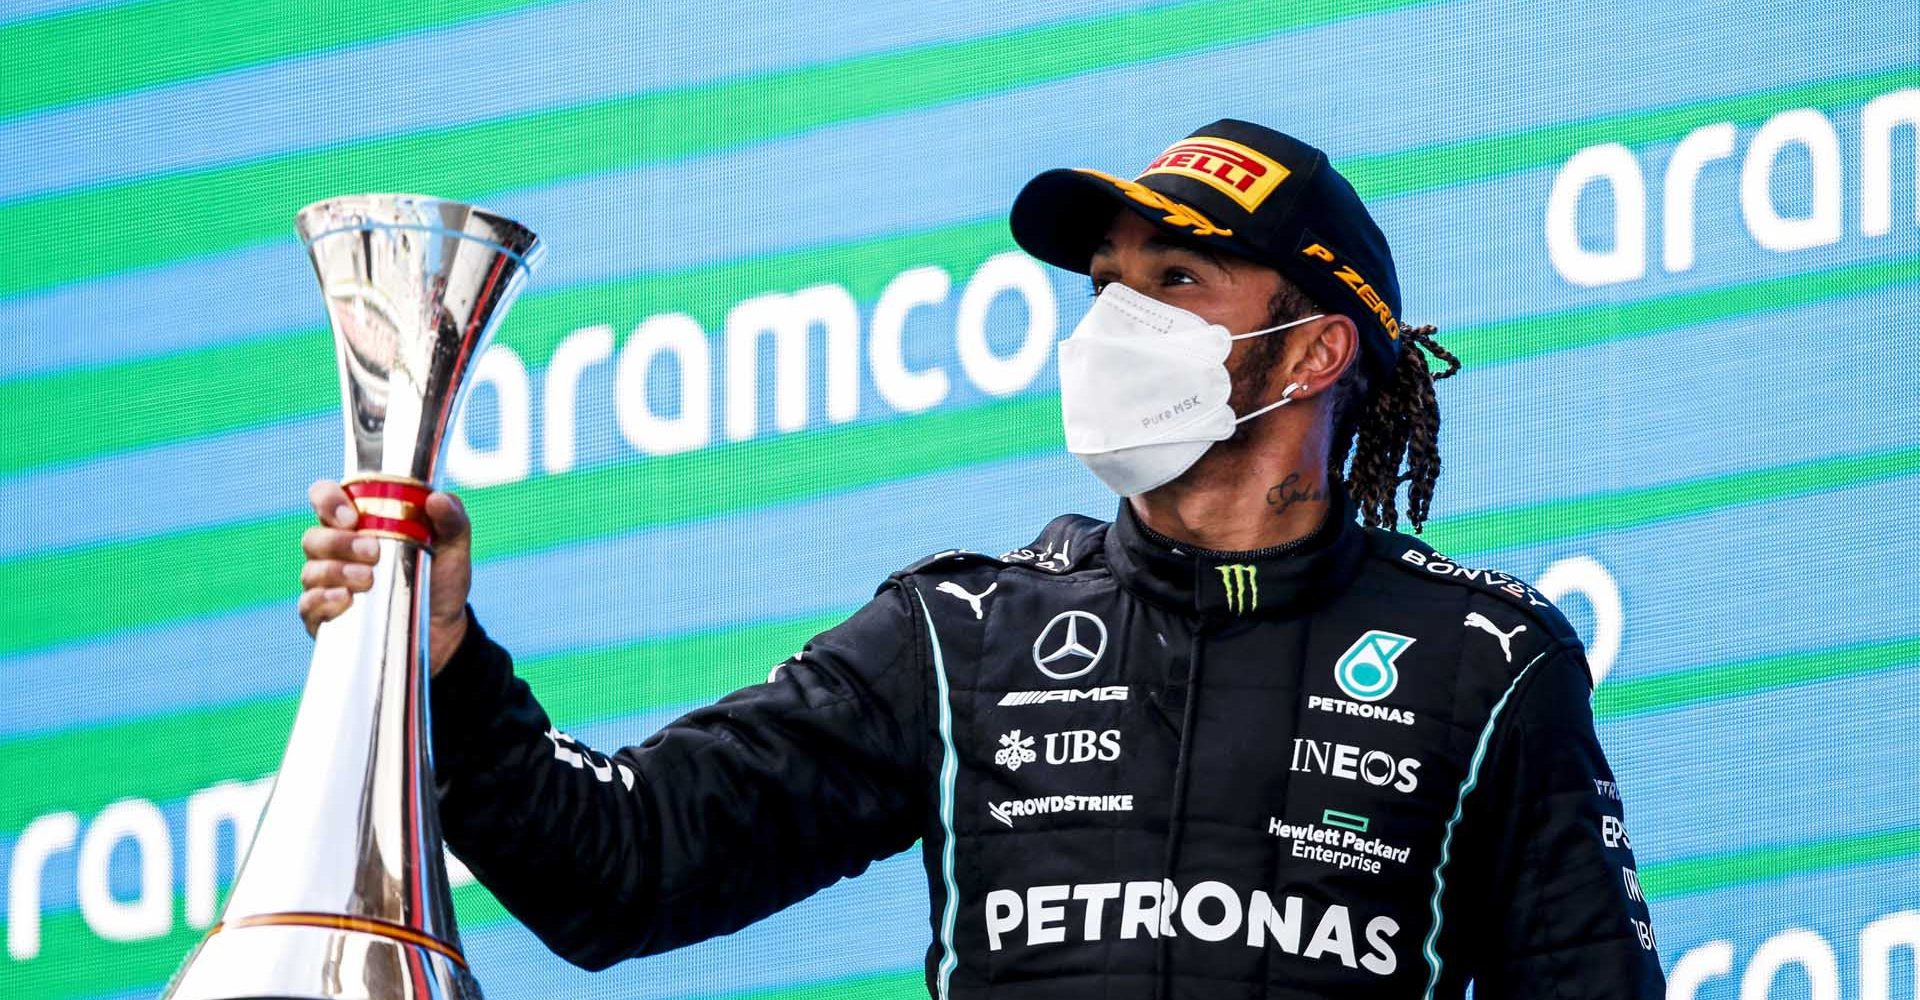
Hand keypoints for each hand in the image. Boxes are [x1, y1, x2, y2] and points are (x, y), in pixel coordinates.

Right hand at [299, 480, 473, 675]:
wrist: (444, 628)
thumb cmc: (441, 578)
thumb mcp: (453, 546)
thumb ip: (451, 518)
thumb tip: (437, 499)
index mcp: (358, 524)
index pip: (324, 499)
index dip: (328, 500)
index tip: (352, 517)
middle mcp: (335, 551)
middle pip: (314, 538)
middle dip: (339, 542)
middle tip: (373, 551)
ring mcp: (327, 584)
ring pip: (311, 571)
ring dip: (336, 572)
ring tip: (368, 578)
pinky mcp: (325, 616)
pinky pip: (309, 606)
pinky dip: (323, 601)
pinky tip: (346, 600)